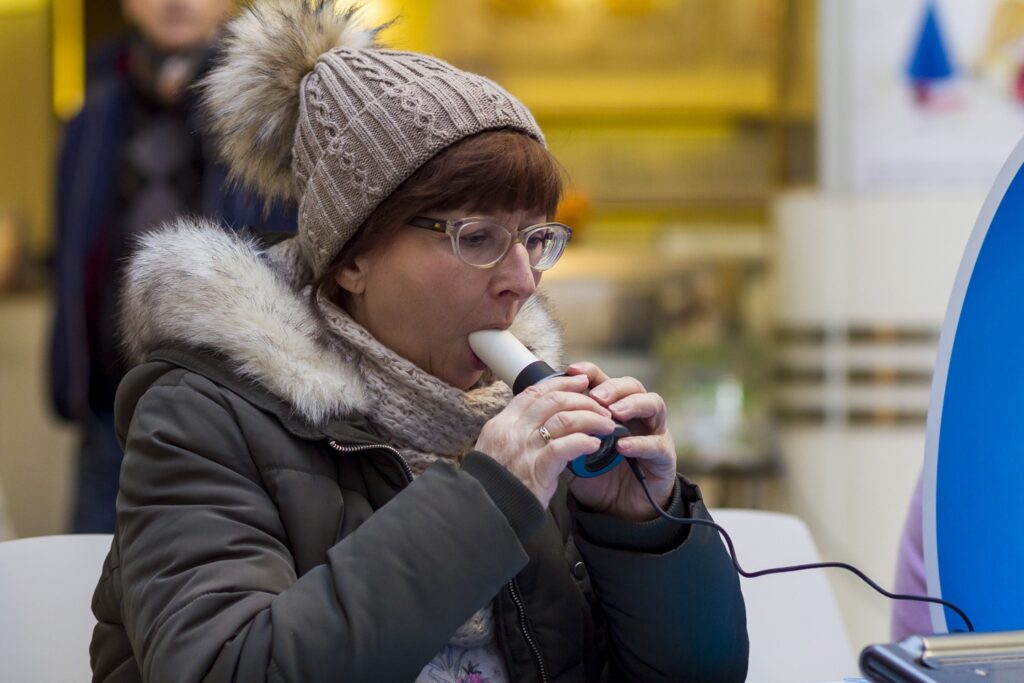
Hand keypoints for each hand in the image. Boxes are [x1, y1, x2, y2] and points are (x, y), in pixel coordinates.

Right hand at [475, 374, 615, 508]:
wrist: (485, 511)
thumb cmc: (495, 484)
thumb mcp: (496, 449)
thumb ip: (517, 433)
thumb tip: (541, 420)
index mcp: (503, 423)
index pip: (534, 392)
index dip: (561, 383)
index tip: (580, 382)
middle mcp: (513, 431)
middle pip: (553, 400)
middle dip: (583, 399)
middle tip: (602, 407)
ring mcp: (524, 449)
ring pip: (563, 419)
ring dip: (590, 419)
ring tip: (606, 425)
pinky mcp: (536, 470)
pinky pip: (565, 447)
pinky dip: (583, 442)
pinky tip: (595, 444)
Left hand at [563, 363, 676, 521]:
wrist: (619, 511)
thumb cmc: (598, 476)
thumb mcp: (574, 455)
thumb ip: (562, 438)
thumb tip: (539, 423)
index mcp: (613, 410)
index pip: (605, 382)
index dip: (591, 372)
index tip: (572, 371)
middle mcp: (636, 416)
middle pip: (632, 386)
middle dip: (614, 387)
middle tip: (596, 396)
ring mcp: (654, 433)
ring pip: (654, 405)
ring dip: (633, 405)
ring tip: (613, 414)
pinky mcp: (664, 457)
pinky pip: (657, 445)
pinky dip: (640, 443)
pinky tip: (623, 446)